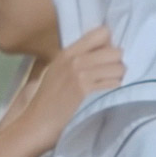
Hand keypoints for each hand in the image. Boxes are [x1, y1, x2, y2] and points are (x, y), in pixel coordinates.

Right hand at [13, 26, 123, 151]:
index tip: (106, 58)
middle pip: (115, 51)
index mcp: (67, 52)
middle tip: (111, 76)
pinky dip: (115, 90)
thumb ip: (76, 60)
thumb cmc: (46, 101)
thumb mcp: (56, 71)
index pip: (101, 33)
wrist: (36, 123)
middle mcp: (74, 59)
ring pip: (119, 68)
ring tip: (109, 87)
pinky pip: (114, 84)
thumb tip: (105, 52)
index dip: (109, 45)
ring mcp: (80, 74)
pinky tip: (107, 96)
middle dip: (117, 64)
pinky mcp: (86, 90)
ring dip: (118, 78)